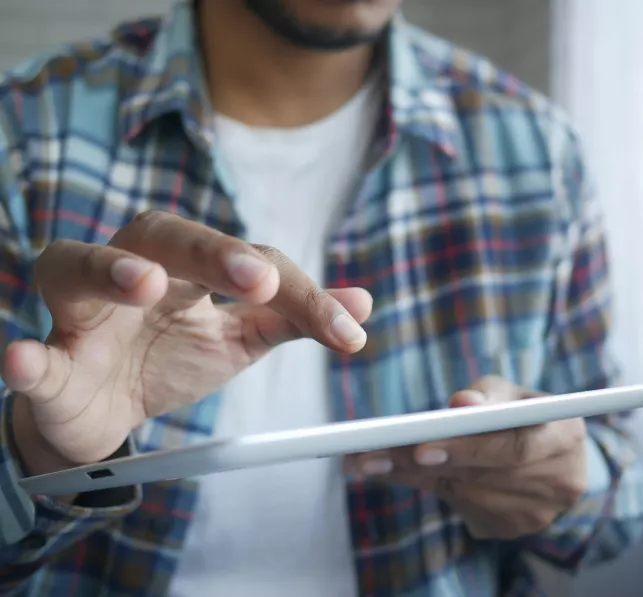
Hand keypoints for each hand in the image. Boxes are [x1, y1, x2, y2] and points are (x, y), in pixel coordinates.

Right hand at [1, 211, 371, 472]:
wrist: (109, 413)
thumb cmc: (173, 357)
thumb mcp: (242, 337)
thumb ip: (295, 317)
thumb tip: (364, 304)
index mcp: (187, 266)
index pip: (251, 263)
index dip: (302, 295)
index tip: (347, 334)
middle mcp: (133, 271)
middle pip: (165, 237)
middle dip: (212, 252)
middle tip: (257, 280)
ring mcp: (82, 314)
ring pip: (79, 269)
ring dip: (111, 270)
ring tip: (143, 284)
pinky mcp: (47, 363)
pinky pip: (31, 355)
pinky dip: (28, 358)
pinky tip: (28, 357)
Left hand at [345, 376, 587, 539]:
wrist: (549, 454)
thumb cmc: (520, 412)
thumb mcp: (508, 392)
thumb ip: (484, 395)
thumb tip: (459, 403)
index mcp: (566, 435)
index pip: (514, 447)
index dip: (469, 449)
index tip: (420, 448)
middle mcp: (561, 481)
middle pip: (482, 476)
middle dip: (422, 463)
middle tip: (370, 455)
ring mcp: (539, 513)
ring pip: (465, 496)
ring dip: (414, 477)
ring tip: (370, 461)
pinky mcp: (514, 529)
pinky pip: (462, 510)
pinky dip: (429, 489)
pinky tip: (398, 472)